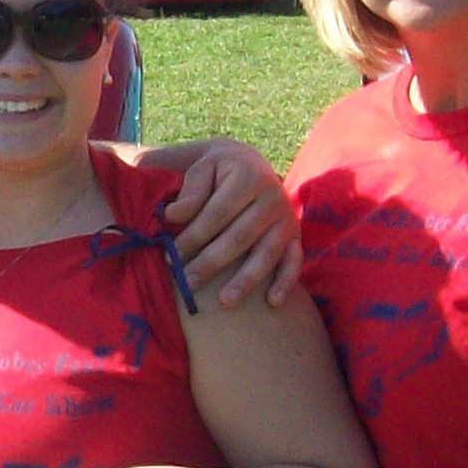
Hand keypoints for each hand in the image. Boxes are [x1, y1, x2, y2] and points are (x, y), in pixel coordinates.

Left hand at [164, 141, 300, 307]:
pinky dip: (286, 282)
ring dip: (246, 280)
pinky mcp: (295, 236)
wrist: (247, 164)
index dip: (194, 236)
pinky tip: (272, 303)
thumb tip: (173, 215)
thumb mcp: (200, 169)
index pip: (218, 212)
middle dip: (212, 262)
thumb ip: (190, 191)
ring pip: (267, 252)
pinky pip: (294, 261)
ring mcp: (287, 218)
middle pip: (240, 236)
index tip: (171, 257)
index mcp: (249, 175)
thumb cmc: (216, 172)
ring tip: (225, 302)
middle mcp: (274, 195)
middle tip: (187, 284)